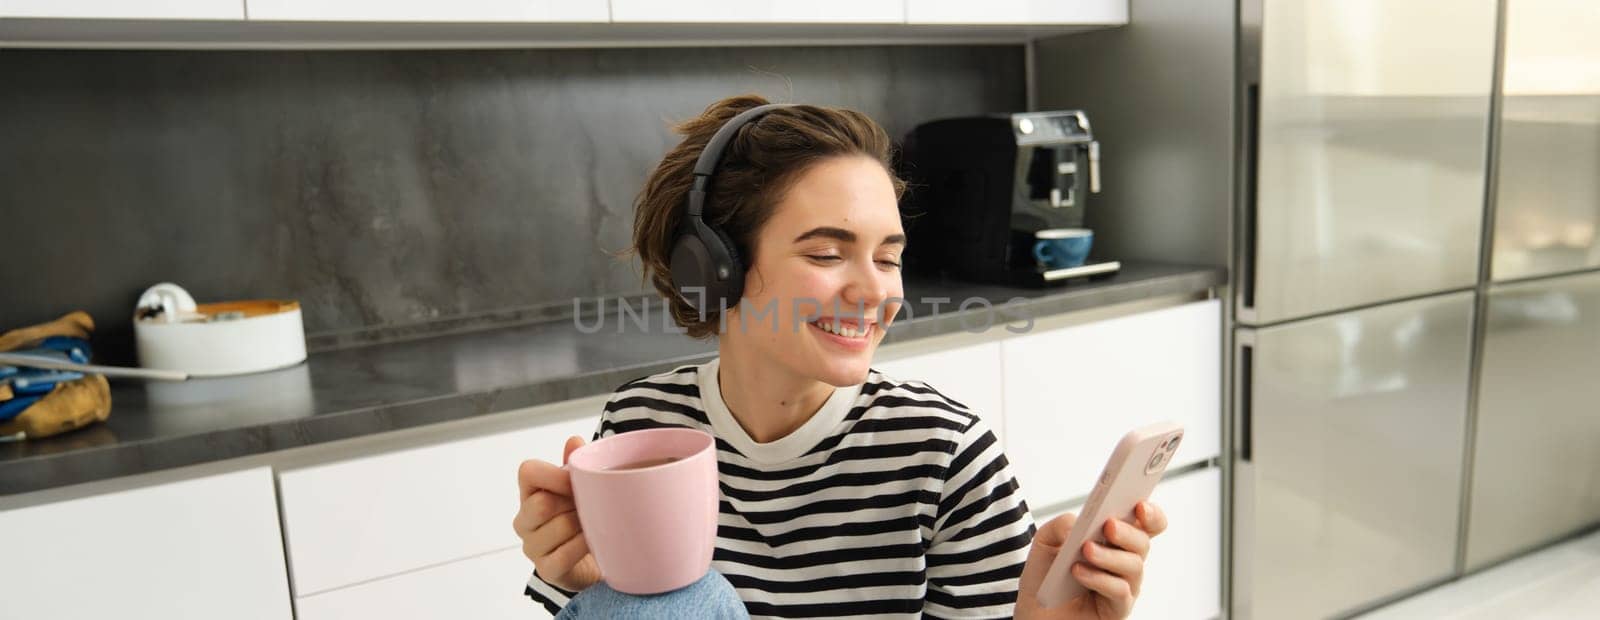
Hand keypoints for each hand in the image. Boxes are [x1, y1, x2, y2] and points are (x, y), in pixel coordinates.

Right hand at [512, 436, 601, 592]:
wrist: (592, 562)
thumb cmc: (582, 518)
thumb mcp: (579, 489)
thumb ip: (575, 465)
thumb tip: (574, 440)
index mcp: (530, 493)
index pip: (528, 471)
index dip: (555, 473)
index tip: (577, 478)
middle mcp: (524, 520)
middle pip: (543, 502)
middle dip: (573, 502)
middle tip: (591, 505)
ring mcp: (532, 547)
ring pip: (559, 526)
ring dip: (584, 524)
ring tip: (595, 523)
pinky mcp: (545, 570)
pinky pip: (565, 554)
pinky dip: (584, 545)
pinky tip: (594, 542)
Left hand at [1015, 501, 1169, 618]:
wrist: (1035, 614)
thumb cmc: (1046, 578)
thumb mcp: (1045, 543)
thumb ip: (1059, 526)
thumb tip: (1077, 522)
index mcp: (1114, 540)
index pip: (1145, 523)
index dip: (1150, 512)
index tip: (1139, 504)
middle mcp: (1124, 561)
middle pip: (1143, 541)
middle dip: (1127, 531)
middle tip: (1108, 525)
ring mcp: (1124, 585)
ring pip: (1134, 565)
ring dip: (1109, 555)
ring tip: (1086, 549)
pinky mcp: (1117, 608)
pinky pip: (1120, 591)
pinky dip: (1099, 578)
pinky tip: (1079, 572)